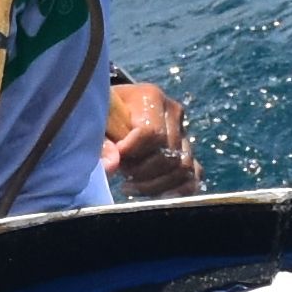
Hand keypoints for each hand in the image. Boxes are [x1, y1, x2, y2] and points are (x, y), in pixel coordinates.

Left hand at [104, 74, 198, 197]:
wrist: (115, 109)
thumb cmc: (104, 114)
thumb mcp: (97, 121)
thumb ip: (101, 143)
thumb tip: (112, 167)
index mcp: (151, 97)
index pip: (152, 133)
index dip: (132, 152)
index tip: (115, 158)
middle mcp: (173, 113)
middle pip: (168, 155)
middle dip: (142, 172)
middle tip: (122, 171)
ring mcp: (184, 134)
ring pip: (183, 169)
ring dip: (155, 185)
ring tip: (131, 183)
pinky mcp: (187, 152)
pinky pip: (193, 177)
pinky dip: (176, 191)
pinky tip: (151, 194)